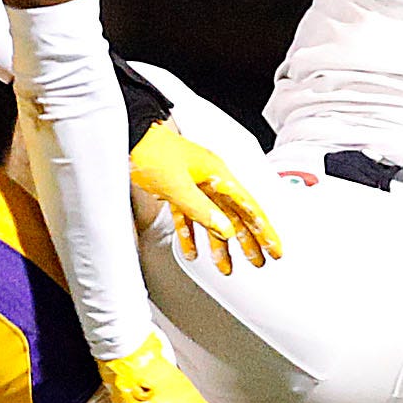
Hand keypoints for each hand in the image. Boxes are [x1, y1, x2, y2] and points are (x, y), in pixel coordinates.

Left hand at [129, 121, 282, 274]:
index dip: (264, 231)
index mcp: (217, 175)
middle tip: (258, 261)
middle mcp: (209, 179)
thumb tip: (225, 230)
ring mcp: (193, 184)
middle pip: (235, 215)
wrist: (128, 136)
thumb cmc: (152, 152)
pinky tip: (192, 251)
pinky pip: (190, 216)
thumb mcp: (178, 186)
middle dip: (247, 241)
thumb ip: (202, 210)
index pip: (249, 208)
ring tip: (226, 266)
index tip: (274, 249)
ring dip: (219, 244)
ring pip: (213, 219)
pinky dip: (191, 235)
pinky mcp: (176, 188)